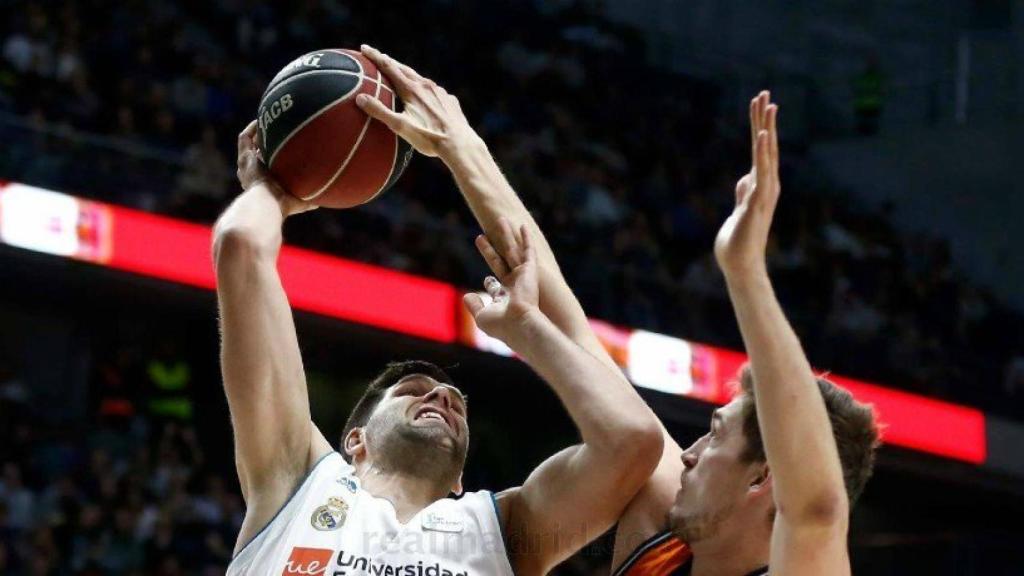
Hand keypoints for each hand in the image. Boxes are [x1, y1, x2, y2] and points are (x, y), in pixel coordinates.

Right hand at [235, 120, 316, 215]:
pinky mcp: (244, 158)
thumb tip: (322, 201)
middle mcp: (252, 174)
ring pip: (248, 145)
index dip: (273, 157)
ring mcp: (246, 165)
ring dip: (257, 134)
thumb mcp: (299, 201)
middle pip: (256, 154)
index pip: (266, 167)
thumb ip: (309, 200)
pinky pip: (244, 138)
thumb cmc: (284, 205)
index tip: (285, 149)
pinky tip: (261, 120)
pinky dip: (252, 128)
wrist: (267, 203)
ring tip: (268, 123)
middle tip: (276, 133)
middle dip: (264, 144)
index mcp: (264, 183)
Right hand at [355, 44, 479, 159]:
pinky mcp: (450, 100)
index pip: (389, 67)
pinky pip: (434, 91)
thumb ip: (380, 112)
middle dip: (390, 61)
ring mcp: (440, 92)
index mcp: (412, 89)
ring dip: (408, 74)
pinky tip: (425, 95)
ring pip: (420, 79)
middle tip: (378, 56)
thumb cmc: (428, 137)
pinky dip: (424, 89)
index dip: (375, 56)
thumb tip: (360, 98)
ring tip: (400, 74)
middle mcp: (426, 85)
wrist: (460, 144)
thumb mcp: (400, 127)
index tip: (364, 47)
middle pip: (404, 69)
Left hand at [464, 218, 539, 344]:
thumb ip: (474, 305)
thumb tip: (467, 296)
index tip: (487, 280)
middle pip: (500, 262)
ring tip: (500, 220)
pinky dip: (526, 238)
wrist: (519, 324)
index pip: (496, 287)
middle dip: (491, 250)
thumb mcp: (482, 316)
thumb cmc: (501, 325)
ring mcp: (523, 277)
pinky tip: (522, 225)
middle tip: (480, 237)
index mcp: (505, 299)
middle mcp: (515, 286)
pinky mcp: (531, 270)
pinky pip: (528, 250)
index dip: (491, 283)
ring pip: (512, 250)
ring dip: (506, 235)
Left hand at [714, 91, 779, 280]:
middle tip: (765, 93)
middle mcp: (767, 185)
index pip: (761, 149)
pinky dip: (763, 152)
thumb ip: (744, 192)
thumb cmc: (738, 240)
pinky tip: (763, 136)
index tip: (760, 103)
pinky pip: (761, 171)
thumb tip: (746, 179)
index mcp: (760, 184)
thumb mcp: (739, 209)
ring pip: (767, 154)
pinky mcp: (757, 201)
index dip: (760, 126)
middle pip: (767, 145)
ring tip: (768, 104)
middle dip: (765, 119)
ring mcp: (764, 192)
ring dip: (767, 128)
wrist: (740, 265)